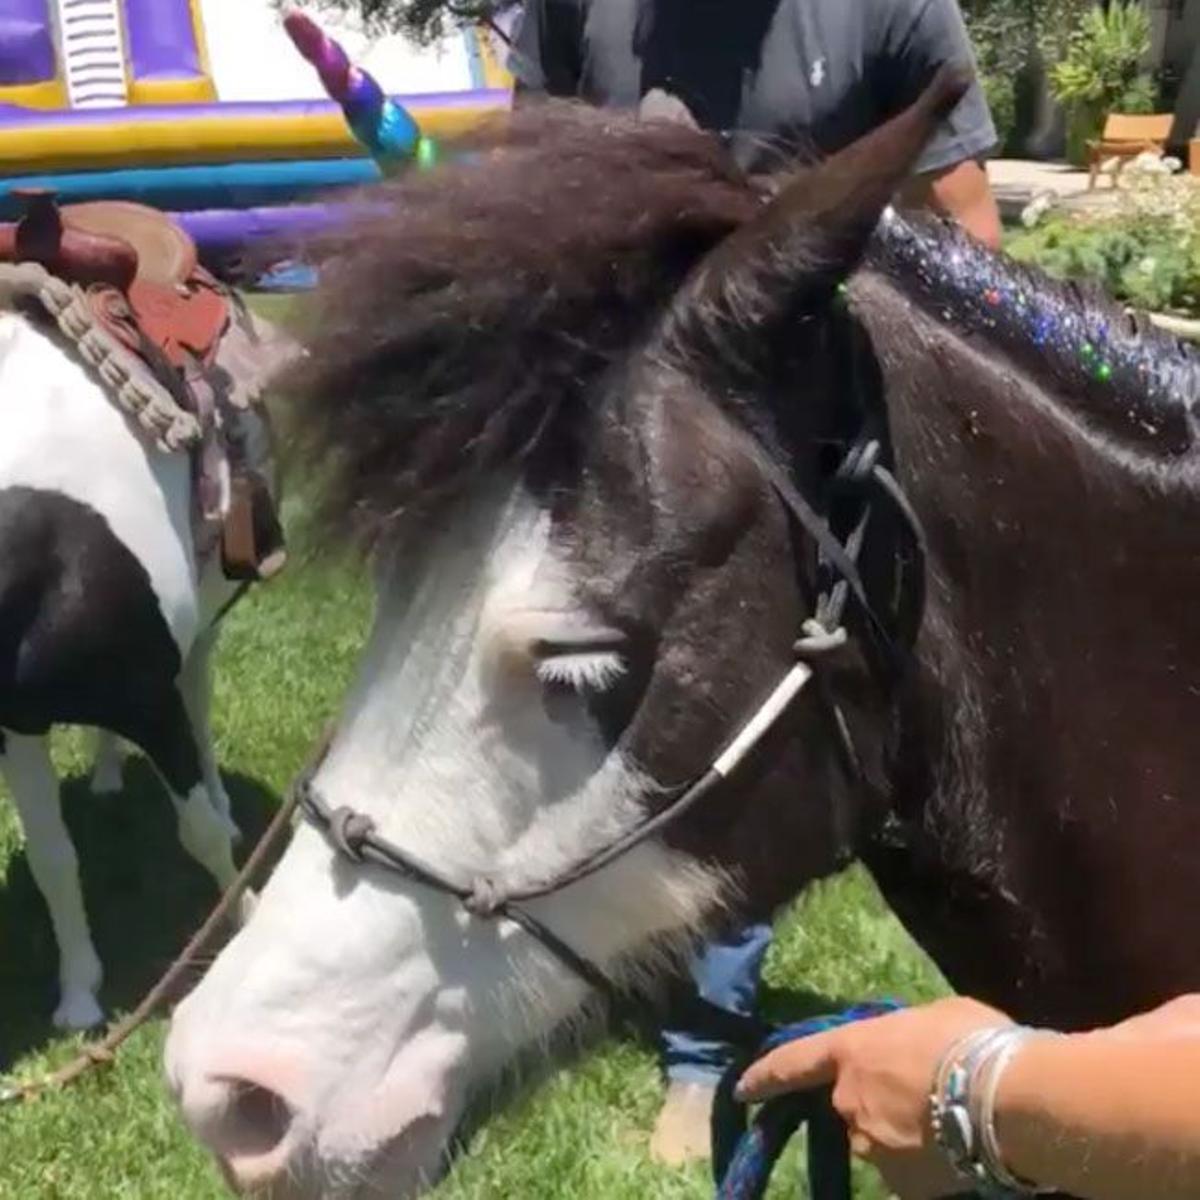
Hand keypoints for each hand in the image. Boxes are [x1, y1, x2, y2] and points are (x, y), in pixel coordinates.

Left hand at [736, 996, 1011, 1198]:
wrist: (1007, 1099)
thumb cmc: (970, 1041)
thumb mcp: (931, 1016)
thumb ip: (903, 1033)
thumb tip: (906, 1044)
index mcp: (851, 1051)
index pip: (794, 1062)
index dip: (765, 1075)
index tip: (742, 1088)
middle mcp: (850, 1102)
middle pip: (853, 1105)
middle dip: (878, 1102)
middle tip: (924, 1096)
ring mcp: (873, 1147)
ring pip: (881, 1141)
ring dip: (902, 1134)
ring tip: (950, 1124)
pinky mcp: (903, 1186)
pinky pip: (907, 1172)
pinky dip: (925, 1164)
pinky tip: (956, 1151)